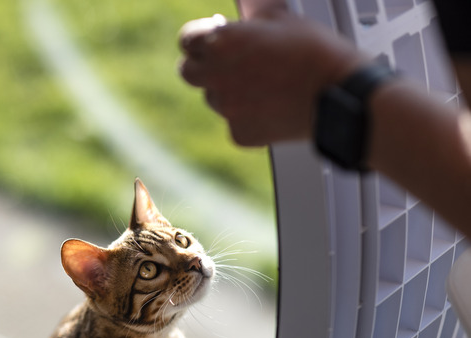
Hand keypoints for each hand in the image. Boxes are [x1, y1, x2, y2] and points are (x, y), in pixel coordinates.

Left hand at [178, 11, 365, 145]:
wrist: (340, 95)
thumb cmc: (315, 52)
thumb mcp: (281, 16)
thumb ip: (251, 12)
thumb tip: (243, 9)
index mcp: (221, 44)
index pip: (186, 40)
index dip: (199, 37)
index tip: (210, 37)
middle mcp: (217, 78)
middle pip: (188, 72)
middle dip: (203, 65)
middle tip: (225, 61)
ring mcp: (227, 109)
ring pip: (213, 98)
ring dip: (226, 90)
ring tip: (260, 83)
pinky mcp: (240, 134)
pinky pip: (234, 122)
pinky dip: (247, 115)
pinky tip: (271, 105)